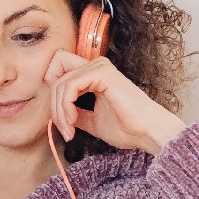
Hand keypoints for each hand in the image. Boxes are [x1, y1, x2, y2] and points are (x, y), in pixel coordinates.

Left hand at [44, 51, 186, 154]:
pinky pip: (70, 85)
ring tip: (69, 130)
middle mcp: (95, 66)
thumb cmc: (127, 128)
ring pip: (60, 83)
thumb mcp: (91, 121)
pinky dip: (66, 106)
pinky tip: (73, 122)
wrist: (147, 133)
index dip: (51, 90)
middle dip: (54, 108)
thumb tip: (57, 114)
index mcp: (93, 74)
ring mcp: (99, 67)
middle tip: (65, 130)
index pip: (58, 68)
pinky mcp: (102, 73)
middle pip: (55, 76)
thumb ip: (74, 113)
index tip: (59, 117)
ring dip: (59, 111)